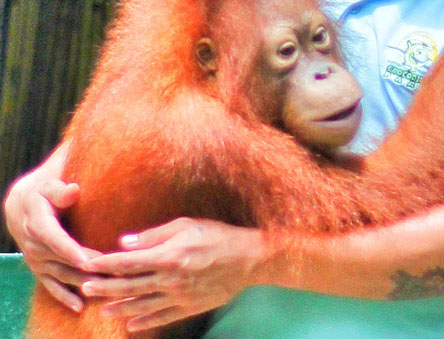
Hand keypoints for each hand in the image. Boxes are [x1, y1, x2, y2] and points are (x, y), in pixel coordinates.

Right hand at [4, 173, 100, 310]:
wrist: (21, 205)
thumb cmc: (43, 190)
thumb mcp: (49, 183)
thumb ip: (59, 190)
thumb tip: (72, 191)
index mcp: (36, 221)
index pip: (53, 238)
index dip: (69, 250)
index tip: (88, 261)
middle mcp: (33, 244)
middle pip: (62, 260)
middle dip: (87, 269)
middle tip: (115, 276)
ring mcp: (36, 259)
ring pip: (61, 274)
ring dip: (83, 283)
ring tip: (107, 289)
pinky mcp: (40, 268)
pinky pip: (51, 285)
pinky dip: (65, 296)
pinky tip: (80, 307)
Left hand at [80, 218, 267, 331]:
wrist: (251, 259)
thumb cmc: (219, 236)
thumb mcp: (186, 225)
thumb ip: (153, 235)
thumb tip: (124, 242)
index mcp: (168, 256)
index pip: (127, 262)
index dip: (105, 264)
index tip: (88, 264)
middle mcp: (171, 279)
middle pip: (130, 286)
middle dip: (105, 287)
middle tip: (85, 287)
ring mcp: (180, 296)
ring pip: (143, 305)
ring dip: (121, 308)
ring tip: (103, 310)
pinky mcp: (191, 306)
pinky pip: (163, 317)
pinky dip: (146, 322)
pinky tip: (131, 325)